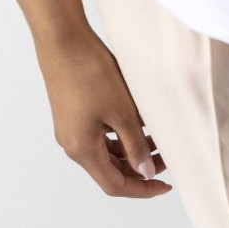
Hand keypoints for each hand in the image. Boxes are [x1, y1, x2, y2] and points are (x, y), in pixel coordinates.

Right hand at [35, 28, 170, 198]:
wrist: (61, 37)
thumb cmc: (91, 73)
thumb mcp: (123, 113)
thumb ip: (136, 147)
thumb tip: (146, 173)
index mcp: (82, 149)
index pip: (116, 185)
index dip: (142, 189)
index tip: (165, 185)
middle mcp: (72, 145)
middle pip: (111, 171)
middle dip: (140, 168)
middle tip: (167, 158)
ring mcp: (70, 130)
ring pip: (107, 153)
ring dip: (132, 151)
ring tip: (158, 139)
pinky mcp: (72, 115)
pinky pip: (99, 137)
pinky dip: (120, 137)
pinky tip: (140, 124)